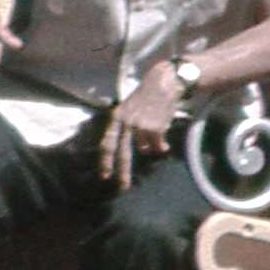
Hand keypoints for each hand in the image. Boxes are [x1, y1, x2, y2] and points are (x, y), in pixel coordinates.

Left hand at [100, 64, 182, 190]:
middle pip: (122, 152)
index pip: (107, 143)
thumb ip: (125, 128)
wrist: (163, 82)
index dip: (105, 161)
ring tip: (155, 135)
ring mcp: (140, 125)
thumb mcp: (128, 109)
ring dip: (150, 147)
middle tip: (122, 186)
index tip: (104, 176)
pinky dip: (161, 146)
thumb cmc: (145, 97)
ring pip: (144, 148)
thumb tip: (130, 151)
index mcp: (116, 118)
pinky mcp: (155, 128)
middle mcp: (126, 122)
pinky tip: (164, 140)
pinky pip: (158, 146)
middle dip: (122, 171)